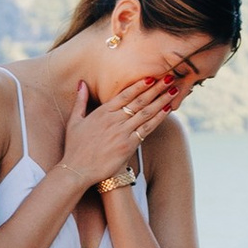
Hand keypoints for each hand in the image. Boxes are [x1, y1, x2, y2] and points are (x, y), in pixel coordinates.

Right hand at [59, 72, 172, 193]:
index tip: (151, 77)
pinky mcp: (128, 146)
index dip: (139, 85)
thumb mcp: (74, 121)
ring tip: (173, 90)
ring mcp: (122, 133)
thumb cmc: (75, 147)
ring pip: (146, 113)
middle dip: (155, 89)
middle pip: (139, 101)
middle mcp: (114, 120)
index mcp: (102, 112)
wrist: (78, 170)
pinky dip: (158, 119)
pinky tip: (167, 110)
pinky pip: (147, 129)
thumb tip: (81, 82)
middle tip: (169, 78)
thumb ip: (80, 101)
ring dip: (161, 101)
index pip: (125, 95)